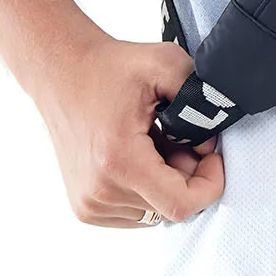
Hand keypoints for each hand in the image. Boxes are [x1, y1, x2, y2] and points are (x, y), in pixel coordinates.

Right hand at [32, 35, 224, 227]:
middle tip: (179, 134)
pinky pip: (136, 211)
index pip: (180, 205)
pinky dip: (148, 187)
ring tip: (156, 140)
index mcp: (119, 162)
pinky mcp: (85, 206)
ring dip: (167, 181)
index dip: (209, 183)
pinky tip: (141, 154)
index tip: (210, 152)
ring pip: (155, 211)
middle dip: (188, 173)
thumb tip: (213, 138)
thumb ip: (200, 98)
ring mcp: (89, 204)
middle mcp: (99, 192)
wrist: (63, 72)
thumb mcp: (166, 64)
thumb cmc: (109, 68)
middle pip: (170, 206)